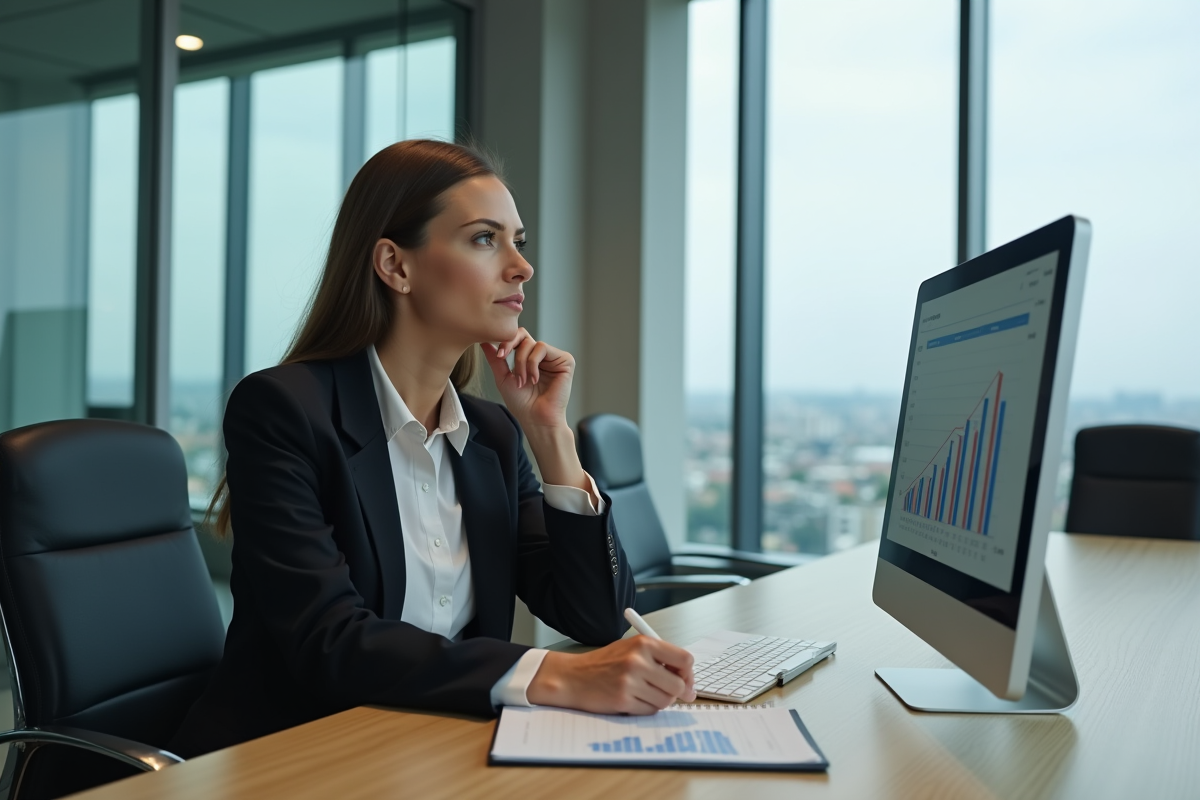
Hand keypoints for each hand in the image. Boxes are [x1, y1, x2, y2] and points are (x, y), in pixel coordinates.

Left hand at [481, 328, 573, 431]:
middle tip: (502, 359)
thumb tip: (484, 342)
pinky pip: (542, 348)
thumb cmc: (522, 404)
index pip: (518, 338)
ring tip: (523, 381)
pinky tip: (535, 379)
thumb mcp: (503, 378)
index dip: (506, 341)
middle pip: (523, 335)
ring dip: (522, 362)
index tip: (498, 356)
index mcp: (530, 358)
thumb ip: (495, 359)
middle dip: (510, 348)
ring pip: (532, 343)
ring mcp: (554, 357)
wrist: (536, 419)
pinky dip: (533, 364)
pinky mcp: (565, 360)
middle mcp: (543, 356)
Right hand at [526, 636, 696, 713]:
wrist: (573, 677)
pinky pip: (650, 711)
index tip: (685, 680)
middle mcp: (638, 661)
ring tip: (644, 693)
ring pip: (666, 701)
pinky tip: (633, 699)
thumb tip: (688, 682)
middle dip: (677, 692)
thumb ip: (659, 660)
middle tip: (671, 693)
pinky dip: (646, 708)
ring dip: (660, 701)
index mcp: (643, 644)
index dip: (688, 673)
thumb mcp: (632, 650)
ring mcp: (630, 682)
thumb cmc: (604, 664)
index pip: (684, 659)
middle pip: (678, 685)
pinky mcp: (623, 700)